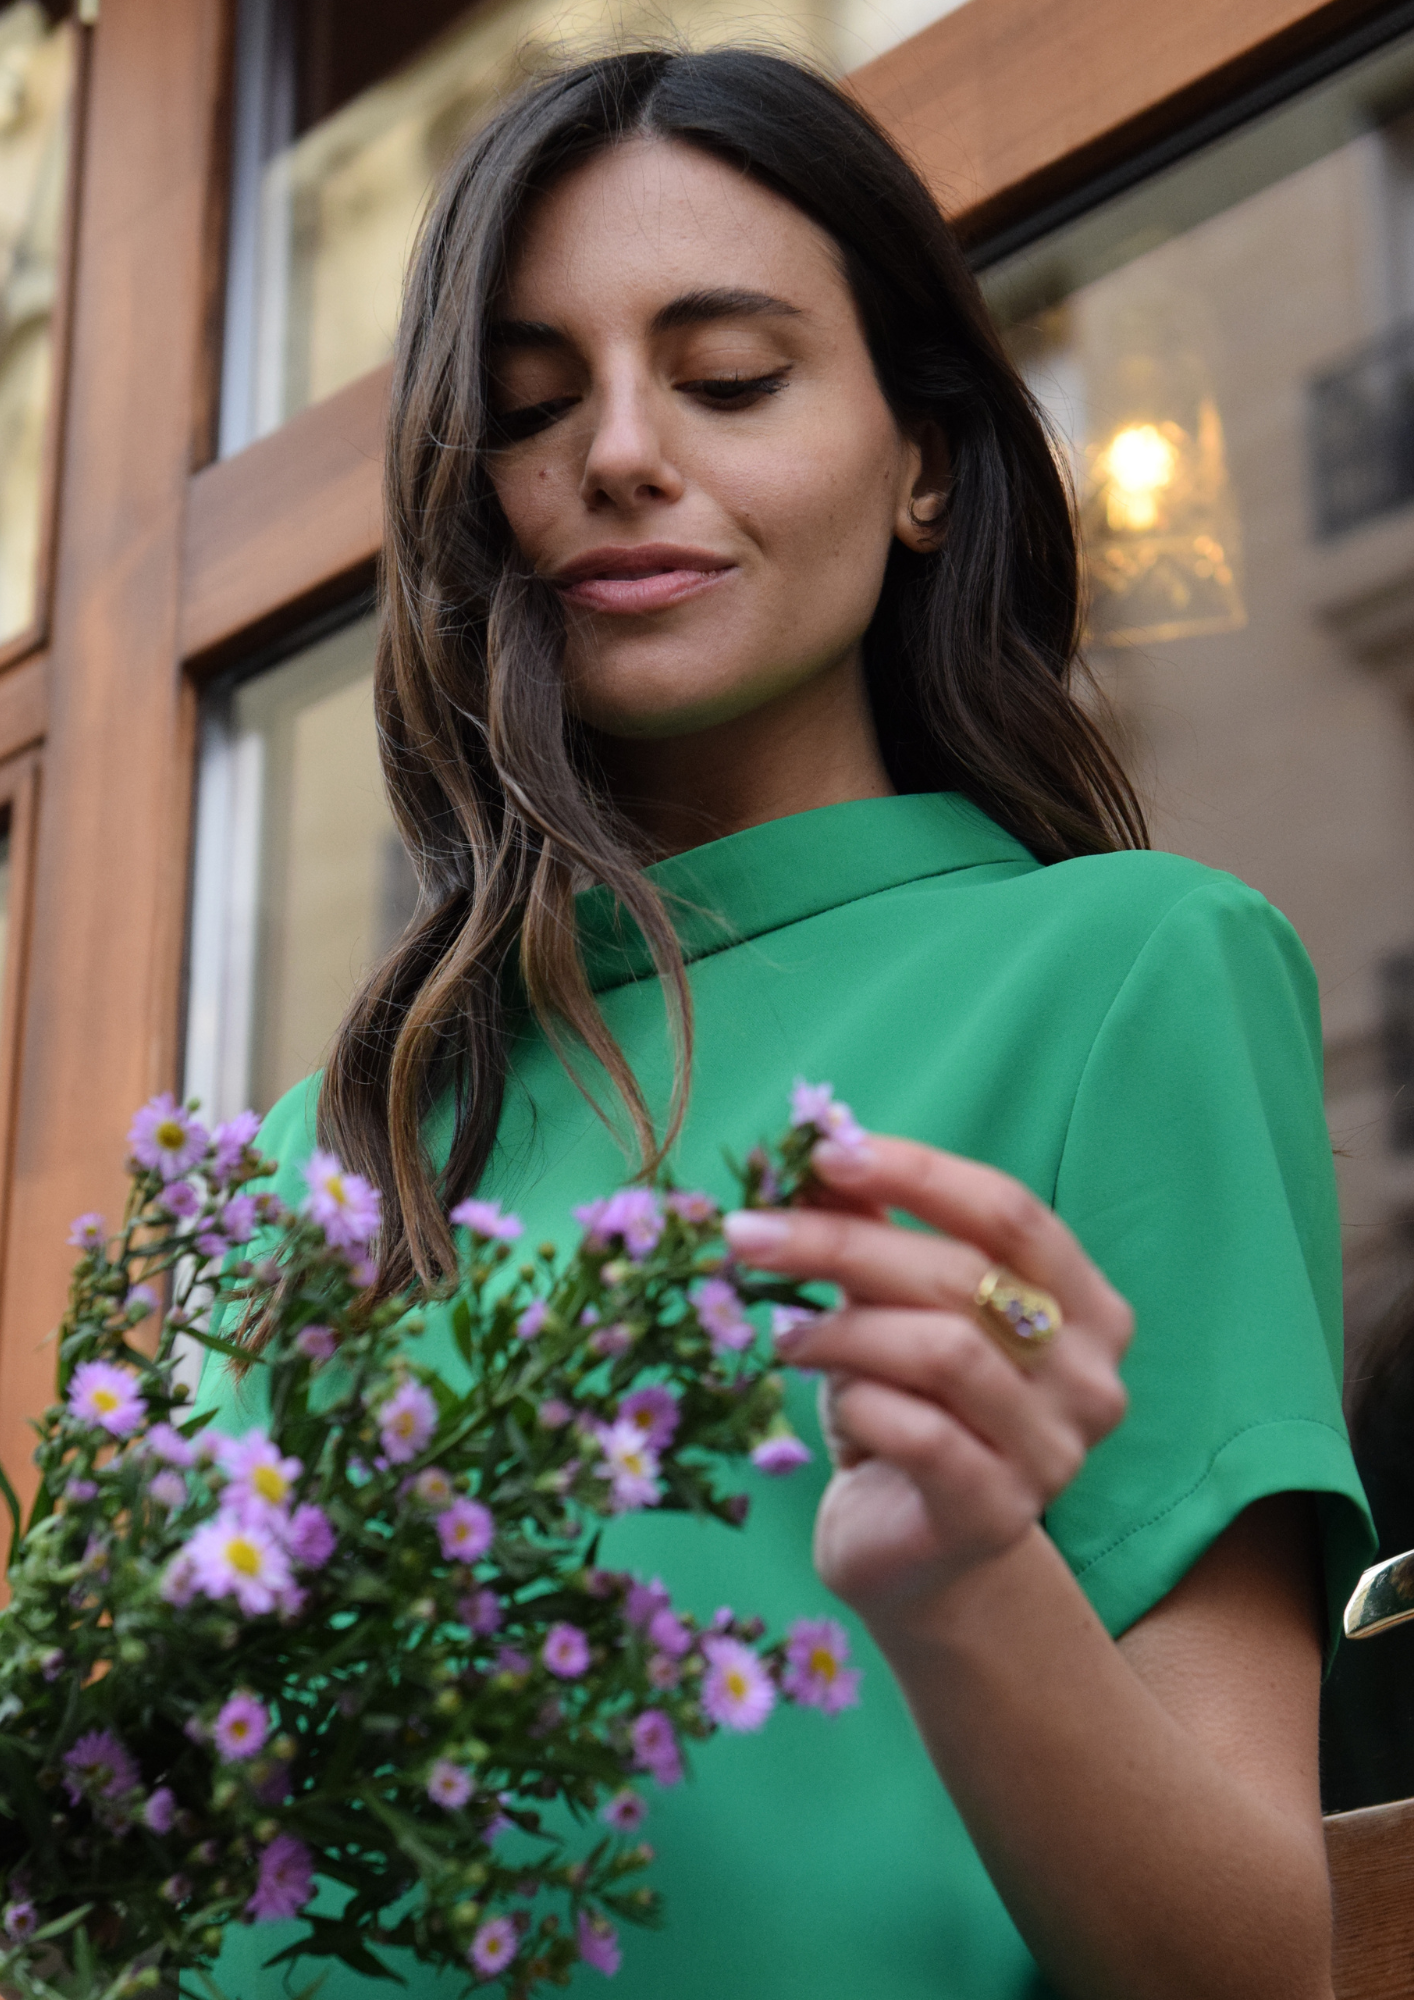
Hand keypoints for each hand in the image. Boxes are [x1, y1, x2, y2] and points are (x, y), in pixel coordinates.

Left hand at [723, 1135, 1132, 1633]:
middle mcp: (1090, 1377)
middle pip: (963, 1276)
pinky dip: (858, 1402)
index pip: (1010, 1212)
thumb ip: (873, 1232)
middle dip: (842, 1243)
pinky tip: (828, 1399)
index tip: (825, 1153)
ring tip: (785, 1333)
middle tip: (750, 1232)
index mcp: (1086, 1306)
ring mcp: (1054, 1452)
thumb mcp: (889, 1311)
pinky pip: (920, 1433)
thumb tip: (822, 1149)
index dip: (917, 1174)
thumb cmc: (908, 1413)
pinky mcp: (998, 1513)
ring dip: (846, 1328)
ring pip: (943, 1352)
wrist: (916, 1559)